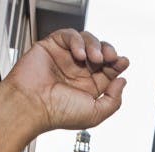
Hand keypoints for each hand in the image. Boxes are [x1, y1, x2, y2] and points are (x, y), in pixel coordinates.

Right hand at [5, 29, 128, 134]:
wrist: (31, 106)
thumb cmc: (58, 114)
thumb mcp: (95, 114)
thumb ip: (114, 100)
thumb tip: (122, 80)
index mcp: (88, 87)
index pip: (108, 69)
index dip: (117, 63)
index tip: (123, 62)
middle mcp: (77, 71)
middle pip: (100, 52)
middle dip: (109, 51)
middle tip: (111, 57)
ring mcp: (65, 58)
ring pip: (87, 40)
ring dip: (95, 46)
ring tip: (95, 58)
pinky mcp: (52, 46)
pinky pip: (69, 35)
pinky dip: (77, 41)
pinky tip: (78, 55)